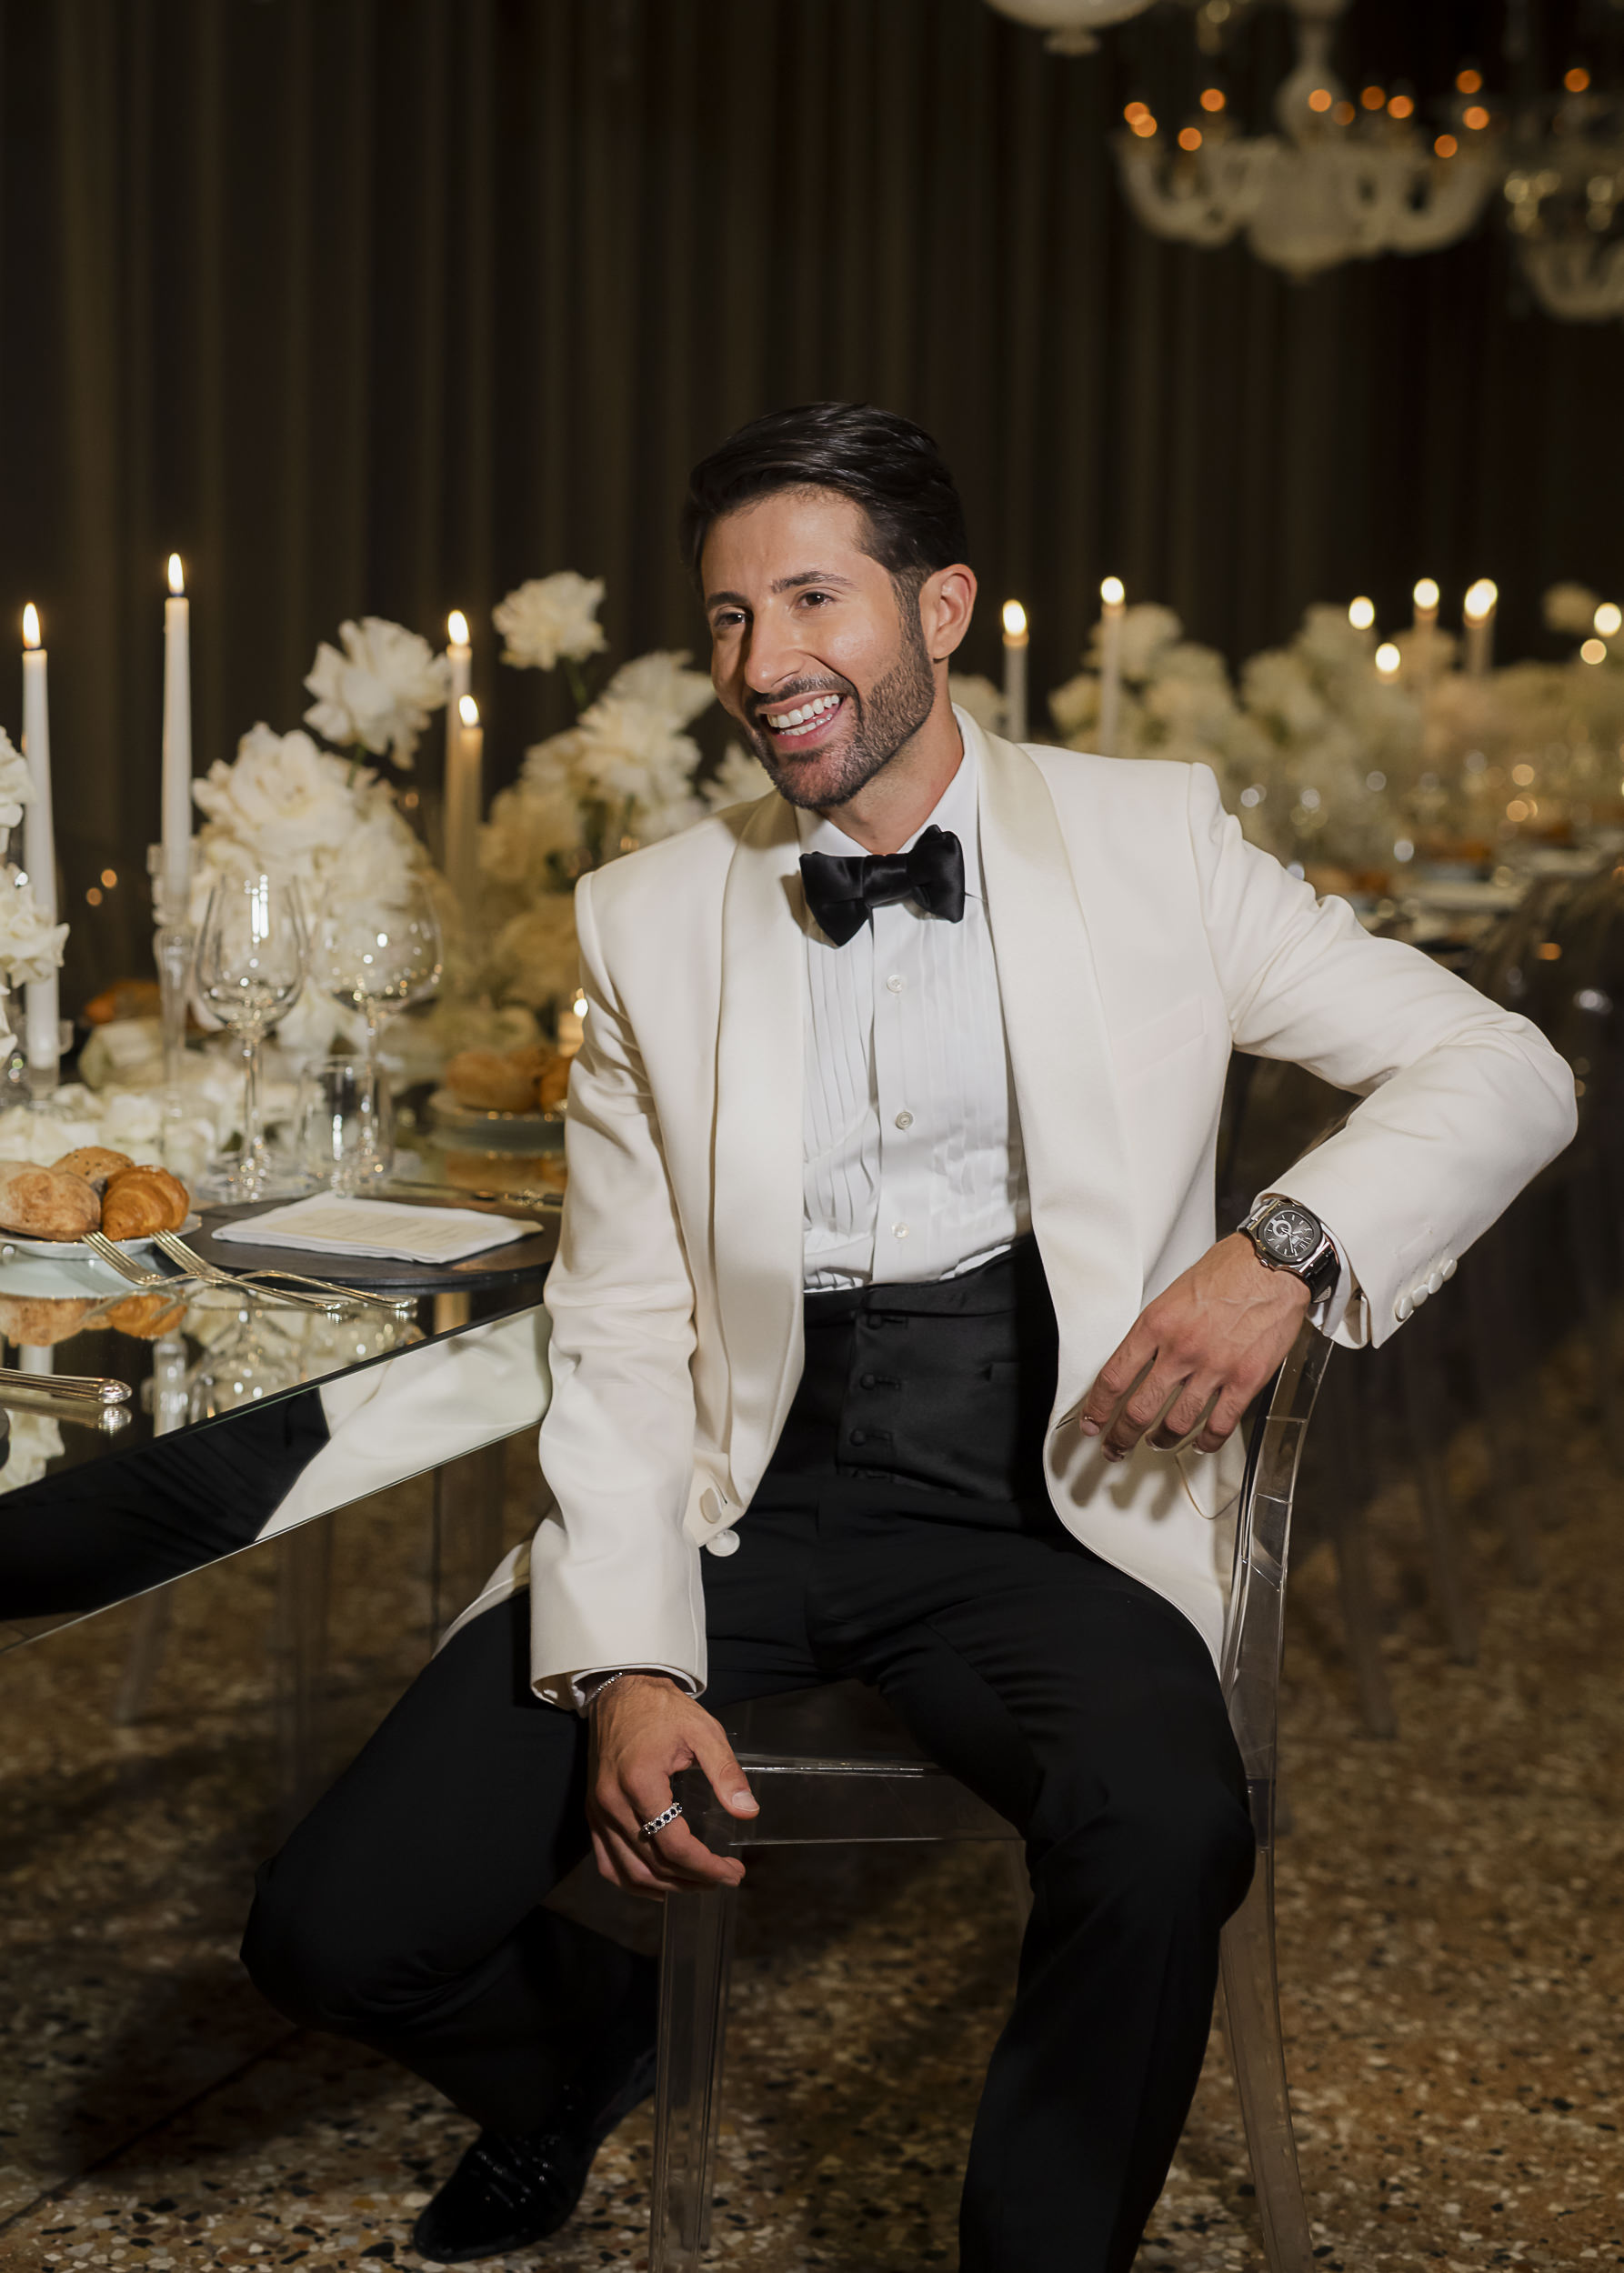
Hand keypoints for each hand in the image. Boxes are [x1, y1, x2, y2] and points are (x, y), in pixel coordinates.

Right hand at [587, 1674, 758, 1897]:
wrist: (621, 1690)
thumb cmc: (663, 1709)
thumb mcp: (703, 1732)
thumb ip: (725, 1773)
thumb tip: (748, 1812)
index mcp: (639, 1783)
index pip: (674, 1845)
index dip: (707, 1867)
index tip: (733, 1872)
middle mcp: (612, 1803)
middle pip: (653, 1863)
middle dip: (693, 1879)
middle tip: (725, 1877)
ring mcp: (598, 1810)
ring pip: (628, 1871)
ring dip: (665, 1886)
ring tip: (698, 1884)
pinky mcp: (593, 1812)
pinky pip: (608, 1861)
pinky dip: (632, 1880)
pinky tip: (658, 1884)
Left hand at [1076, 1232, 1311, 1461]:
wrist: (1272, 1266)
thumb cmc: (1226, 1272)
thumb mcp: (1173, 1294)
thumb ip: (1154, 1331)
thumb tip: (1136, 1362)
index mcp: (1156, 1325)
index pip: (1114, 1377)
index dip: (1097, 1409)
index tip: (1092, 1423)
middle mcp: (1181, 1350)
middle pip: (1139, 1409)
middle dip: (1121, 1437)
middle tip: (1115, 1447)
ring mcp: (1214, 1368)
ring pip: (1177, 1423)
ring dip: (1162, 1440)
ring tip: (1157, 1442)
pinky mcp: (1246, 1380)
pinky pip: (1220, 1425)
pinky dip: (1206, 1441)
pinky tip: (1200, 1443)